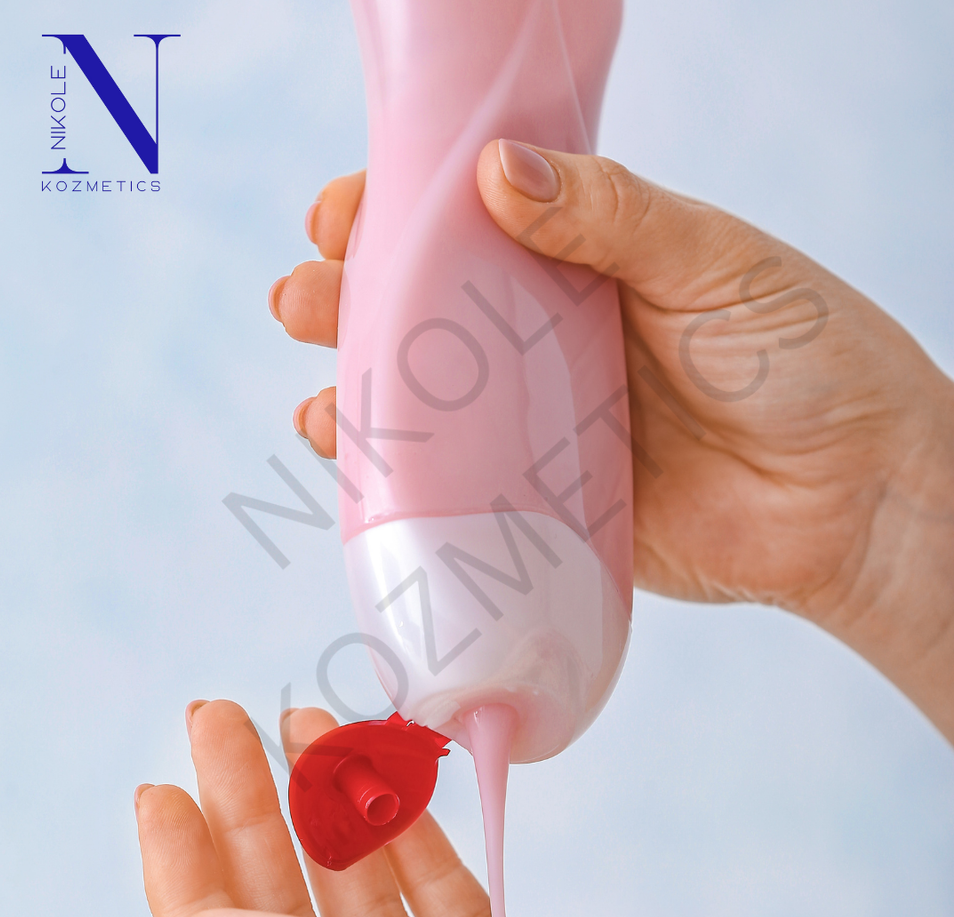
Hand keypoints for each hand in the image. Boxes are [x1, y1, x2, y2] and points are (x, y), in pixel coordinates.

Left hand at [136, 699, 656, 916]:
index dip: (180, 866)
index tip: (163, 782)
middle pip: (277, 896)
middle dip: (245, 799)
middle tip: (218, 712)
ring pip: (350, 878)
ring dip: (324, 794)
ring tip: (297, 717)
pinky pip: (425, 882)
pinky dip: (402, 819)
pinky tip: (382, 762)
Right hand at [270, 142, 953, 741]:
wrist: (855, 501)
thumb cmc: (811, 363)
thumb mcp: (716, 262)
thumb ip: (614, 215)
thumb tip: (499, 171)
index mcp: (586, 268)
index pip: (470, 226)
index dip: (400, 213)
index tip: (344, 211)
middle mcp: (551, 344)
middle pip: (428, 314)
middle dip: (350, 302)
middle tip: (301, 298)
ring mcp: (543, 427)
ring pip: (429, 404)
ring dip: (356, 395)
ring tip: (316, 402)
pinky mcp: (548, 506)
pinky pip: (461, 491)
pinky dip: (403, 482)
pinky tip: (358, 468)